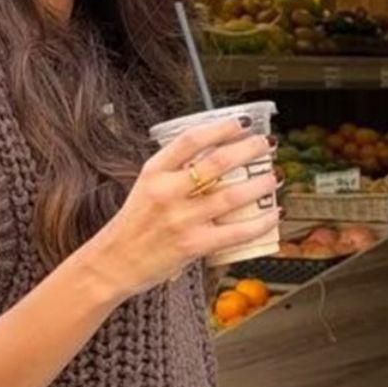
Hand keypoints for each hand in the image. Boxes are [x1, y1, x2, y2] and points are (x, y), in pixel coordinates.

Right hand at [82, 116, 280, 300]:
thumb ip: (175, 174)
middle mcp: (167, 192)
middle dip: (249, 149)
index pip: (191, 140)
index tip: (242, 123)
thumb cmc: (133, 227)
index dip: (221, 128)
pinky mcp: (192, 245)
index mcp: (154, 172)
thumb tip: (216, 161)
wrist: (113, 263)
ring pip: (232, 196)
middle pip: (218, 162)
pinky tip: (273, 215)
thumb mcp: (146, 189)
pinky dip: (260, 223)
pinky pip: (236, 232)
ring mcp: (181, 219)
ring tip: (274, 177)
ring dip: (260, 184)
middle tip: (266, 143)